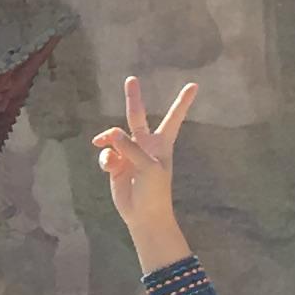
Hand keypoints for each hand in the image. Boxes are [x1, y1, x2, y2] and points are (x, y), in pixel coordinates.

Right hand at [91, 73, 196, 269]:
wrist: (143, 215)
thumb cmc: (155, 191)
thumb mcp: (148, 167)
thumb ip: (131, 147)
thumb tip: (111, 134)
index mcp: (161, 144)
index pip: (173, 118)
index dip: (182, 102)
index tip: (193, 85)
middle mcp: (144, 145)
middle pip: (137, 116)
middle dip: (133, 98)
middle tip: (131, 79)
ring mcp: (128, 153)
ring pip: (114, 136)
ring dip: (106, 138)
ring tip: (100, 142)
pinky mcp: (115, 164)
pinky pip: (105, 154)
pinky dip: (104, 158)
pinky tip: (108, 168)